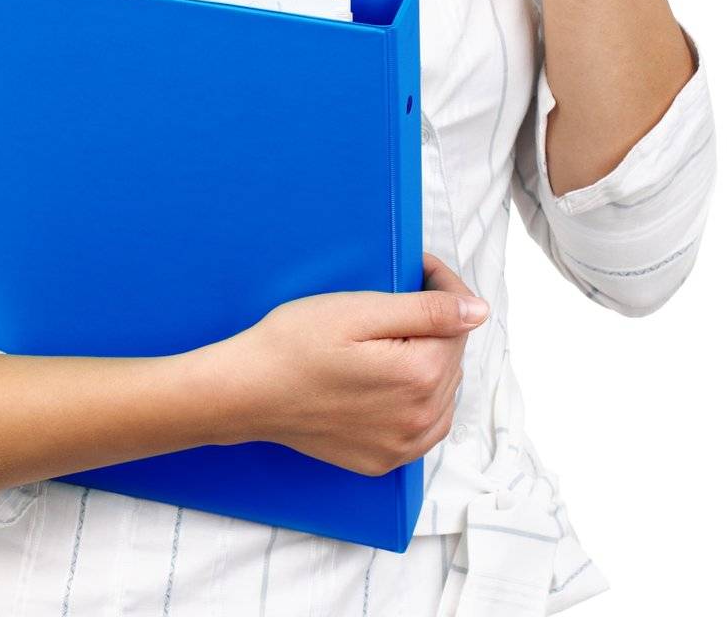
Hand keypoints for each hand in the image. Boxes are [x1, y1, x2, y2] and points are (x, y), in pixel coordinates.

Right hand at [211, 252, 487, 475]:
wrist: (247, 391)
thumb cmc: (295, 343)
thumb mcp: (360, 311)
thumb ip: (427, 311)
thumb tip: (478, 311)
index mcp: (420, 375)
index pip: (457, 322)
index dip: (443, 285)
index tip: (419, 266)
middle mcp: (420, 419)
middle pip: (452, 357)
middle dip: (436, 323)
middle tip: (398, 296)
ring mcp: (402, 446)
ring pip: (444, 393)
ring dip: (431, 362)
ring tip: (395, 336)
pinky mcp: (384, 460)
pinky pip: (424, 428)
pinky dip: (420, 401)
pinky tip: (394, 380)